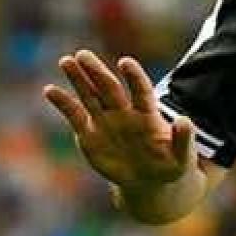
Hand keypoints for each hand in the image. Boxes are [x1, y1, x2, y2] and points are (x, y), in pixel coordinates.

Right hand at [42, 49, 195, 190]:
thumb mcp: (181, 157)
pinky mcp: (89, 134)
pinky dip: (63, 103)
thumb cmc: (169, 165)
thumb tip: (185, 120)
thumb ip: (183, 139)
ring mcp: (106, 121)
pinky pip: (75, 115)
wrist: (148, 181)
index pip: (140, 90)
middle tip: (83, 54)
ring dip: (78, 79)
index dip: (134, 77)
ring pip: (90, 96)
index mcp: (147, 114)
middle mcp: (124, 112)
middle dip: (97, 72)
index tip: (125, 62)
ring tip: (66, 61)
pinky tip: (50, 90)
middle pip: (109, 88)